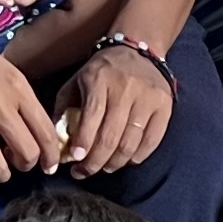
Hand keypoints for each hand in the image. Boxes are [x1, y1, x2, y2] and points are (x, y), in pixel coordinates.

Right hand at [0, 7, 59, 196]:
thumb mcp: (5, 67)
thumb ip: (20, 97)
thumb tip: (31, 128)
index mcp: (18, 89)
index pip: (46, 133)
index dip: (51, 156)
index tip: (49, 164)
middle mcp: (0, 107)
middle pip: (27, 154)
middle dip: (27, 165)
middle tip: (20, 162)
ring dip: (2, 174)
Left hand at [55, 34, 176, 175]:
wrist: (139, 49)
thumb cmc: (102, 71)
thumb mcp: (77, 81)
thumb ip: (64, 109)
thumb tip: (57, 143)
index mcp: (99, 80)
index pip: (92, 118)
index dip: (83, 143)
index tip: (75, 161)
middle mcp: (126, 89)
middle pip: (111, 137)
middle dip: (96, 161)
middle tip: (85, 172)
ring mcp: (148, 98)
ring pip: (131, 143)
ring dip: (115, 163)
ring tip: (104, 168)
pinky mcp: (164, 106)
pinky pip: (152, 141)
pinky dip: (138, 156)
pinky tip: (126, 161)